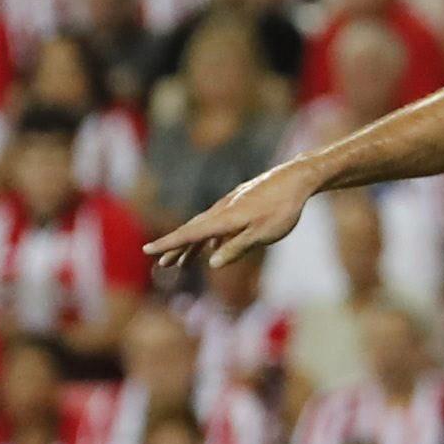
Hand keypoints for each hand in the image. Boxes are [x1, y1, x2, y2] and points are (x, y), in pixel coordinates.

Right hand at [146, 163, 321, 275]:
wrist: (296, 178)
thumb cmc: (282, 208)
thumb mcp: (262, 234)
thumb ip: (237, 248)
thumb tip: (211, 264)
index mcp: (224, 219)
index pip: (189, 234)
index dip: (168, 244)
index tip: (147, 251)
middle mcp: (221, 210)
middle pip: (192, 232)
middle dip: (175, 248)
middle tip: (161, 264)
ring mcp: (229, 206)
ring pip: (204, 227)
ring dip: (190, 245)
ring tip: (179, 262)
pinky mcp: (239, 204)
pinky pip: (217, 224)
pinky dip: (208, 237)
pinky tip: (209, 247)